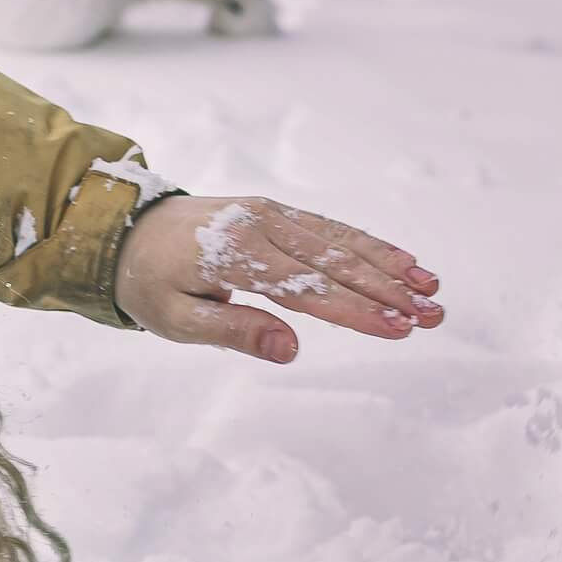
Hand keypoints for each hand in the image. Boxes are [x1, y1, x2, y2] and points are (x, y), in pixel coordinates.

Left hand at [112, 195, 442, 363]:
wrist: (126, 230)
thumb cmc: (151, 284)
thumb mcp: (176, 320)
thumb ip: (234, 332)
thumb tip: (292, 349)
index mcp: (236, 255)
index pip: (308, 289)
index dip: (357, 311)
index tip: (400, 328)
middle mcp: (260, 226)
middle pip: (335, 263)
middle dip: (389, 290)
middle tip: (435, 314)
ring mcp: (271, 214)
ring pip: (340, 242)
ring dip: (389, 265)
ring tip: (432, 288)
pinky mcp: (276, 212)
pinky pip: (329, 229)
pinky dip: (368, 244)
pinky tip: (402, 260)